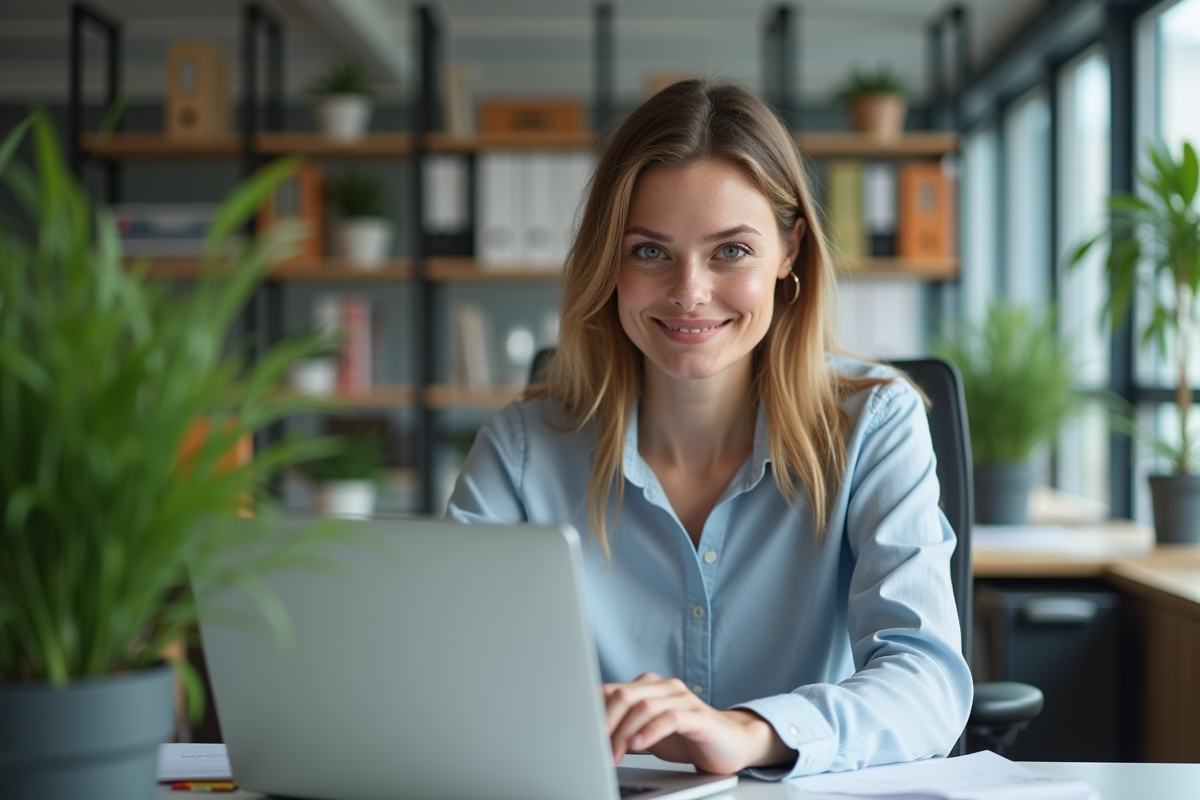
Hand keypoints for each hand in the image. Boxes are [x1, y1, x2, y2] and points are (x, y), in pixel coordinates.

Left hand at [602, 673, 794, 774]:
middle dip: (604, 722)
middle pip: (624, 695)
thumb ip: (624, 728)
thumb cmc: (686, 738)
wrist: (731, 744)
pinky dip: (650, 731)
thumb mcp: (647, 733)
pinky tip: (638, 745)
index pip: (612, 691)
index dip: (592, 711)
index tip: (578, 733)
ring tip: (614, 753)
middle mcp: (664, 687)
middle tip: (593, 745)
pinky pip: (670, 718)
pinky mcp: (698, 717)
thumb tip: (589, 737)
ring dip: (624, 732)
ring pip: (644, 706)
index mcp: (648, 687)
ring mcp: (683, 699)